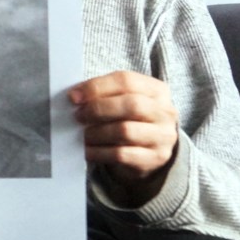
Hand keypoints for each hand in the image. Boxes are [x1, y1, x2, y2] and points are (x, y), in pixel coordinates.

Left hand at [68, 71, 178, 206]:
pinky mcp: (155, 158)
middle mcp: (165, 112)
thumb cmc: (131, 119)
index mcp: (156, 90)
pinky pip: (122, 154)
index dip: (97, 87)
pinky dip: (100, 152)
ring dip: (98, 132)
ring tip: (84, 134)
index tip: (74, 96)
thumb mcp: (124, 100)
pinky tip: (88, 151)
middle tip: (78, 116)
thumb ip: (104, 94)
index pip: (126, 81)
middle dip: (98, 109)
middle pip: (130, 105)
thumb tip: (76, 95)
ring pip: (126, 131)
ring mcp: (163, 136)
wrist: (150, 150)